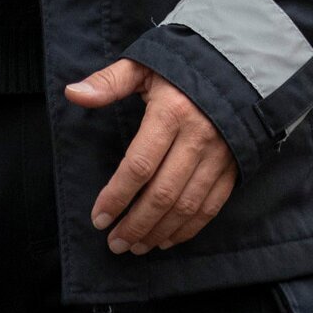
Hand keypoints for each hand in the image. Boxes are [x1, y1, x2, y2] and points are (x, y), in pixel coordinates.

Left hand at [64, 59, 234, 252]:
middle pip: (162, 193)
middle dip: (135, 224)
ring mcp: (219, 155)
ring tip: (136, 246)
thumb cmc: (183, 67)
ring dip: (159, 231)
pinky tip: (168, 239)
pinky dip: (189, 228)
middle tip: (115, 243)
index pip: (138, 165)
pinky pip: (211, 206)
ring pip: (187, 205)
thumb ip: (109, 82)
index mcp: (171, 112)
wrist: (239, 66)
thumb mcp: (145, 66)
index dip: (116, 196)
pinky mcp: (234, 166)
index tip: (99, 218)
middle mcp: (198, 137)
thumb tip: (73, 93)